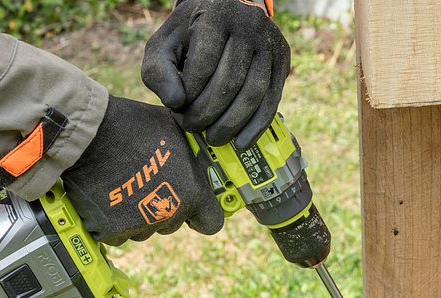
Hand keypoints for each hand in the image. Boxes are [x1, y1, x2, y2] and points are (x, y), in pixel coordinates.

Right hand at [61, 96, 223, 245]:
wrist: (88, 134)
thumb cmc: (132, 126)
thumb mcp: (175, 130)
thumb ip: (191, 153)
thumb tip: (201, 153)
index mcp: (192, 193)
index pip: (211, 223)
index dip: (202, 214)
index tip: (194, 208)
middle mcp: (168, 213)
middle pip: (173, 224)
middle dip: (164, 209)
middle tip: (149, 184)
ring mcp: (139, 225)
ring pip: (144, 230)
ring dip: (138, 216)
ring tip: (125, 186)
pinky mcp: (110, 231)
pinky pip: (117, 233)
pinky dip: (112, 221)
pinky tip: (108, 196)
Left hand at [141, 0, 289, 147]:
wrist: (226, 11)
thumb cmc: (190, 35)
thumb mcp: (165, 44)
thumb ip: (158, 71)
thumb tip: (175, 103)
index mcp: (216, 17)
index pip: (204, 63)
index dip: (190, 92)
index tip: (177, 108)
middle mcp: (249, 25)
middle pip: (230, 81)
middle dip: (208, 112)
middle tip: (192, 127)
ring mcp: (269, 43)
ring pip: (254, 93)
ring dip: (232, 123)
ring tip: (213, 138)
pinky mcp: (282, 60)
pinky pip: (272, 100)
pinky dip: (256, 126)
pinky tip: (241, 142)